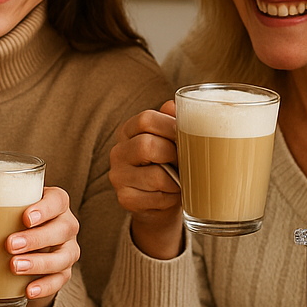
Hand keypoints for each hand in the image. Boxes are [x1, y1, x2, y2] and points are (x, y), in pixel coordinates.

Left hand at [8, 186, 79, 306]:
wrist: (24, 250)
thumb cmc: (10, 222)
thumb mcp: (3, 210)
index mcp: (53, 204)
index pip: (58, 200)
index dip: (45, 208)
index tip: (25, 218)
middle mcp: (66, 225)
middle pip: (63, 228)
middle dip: (37, 238)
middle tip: (9, 245)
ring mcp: (67, 249)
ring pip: (64, 256)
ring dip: (40, 263)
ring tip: (14, 267)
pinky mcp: (63, 272)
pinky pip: (60, 280)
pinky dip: (45, 286)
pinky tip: (29, 290)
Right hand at [108, 100, 182, 259]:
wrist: (161, 201)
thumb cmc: (170, 164)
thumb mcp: (171, 139)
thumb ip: (172, 120)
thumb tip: (173, 105)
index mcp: (128, 130)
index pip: (146, 119)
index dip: (171, 127)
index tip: (189, 136)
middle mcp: (118, 152)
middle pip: (147, 145)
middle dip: (173, 154)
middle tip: (185, 161)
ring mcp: (118, 176)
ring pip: (155, 176)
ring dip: (176, 180)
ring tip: (182, 180)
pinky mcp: (125, 199)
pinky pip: (156, 198)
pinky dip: (171, 198)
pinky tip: (172, 195)